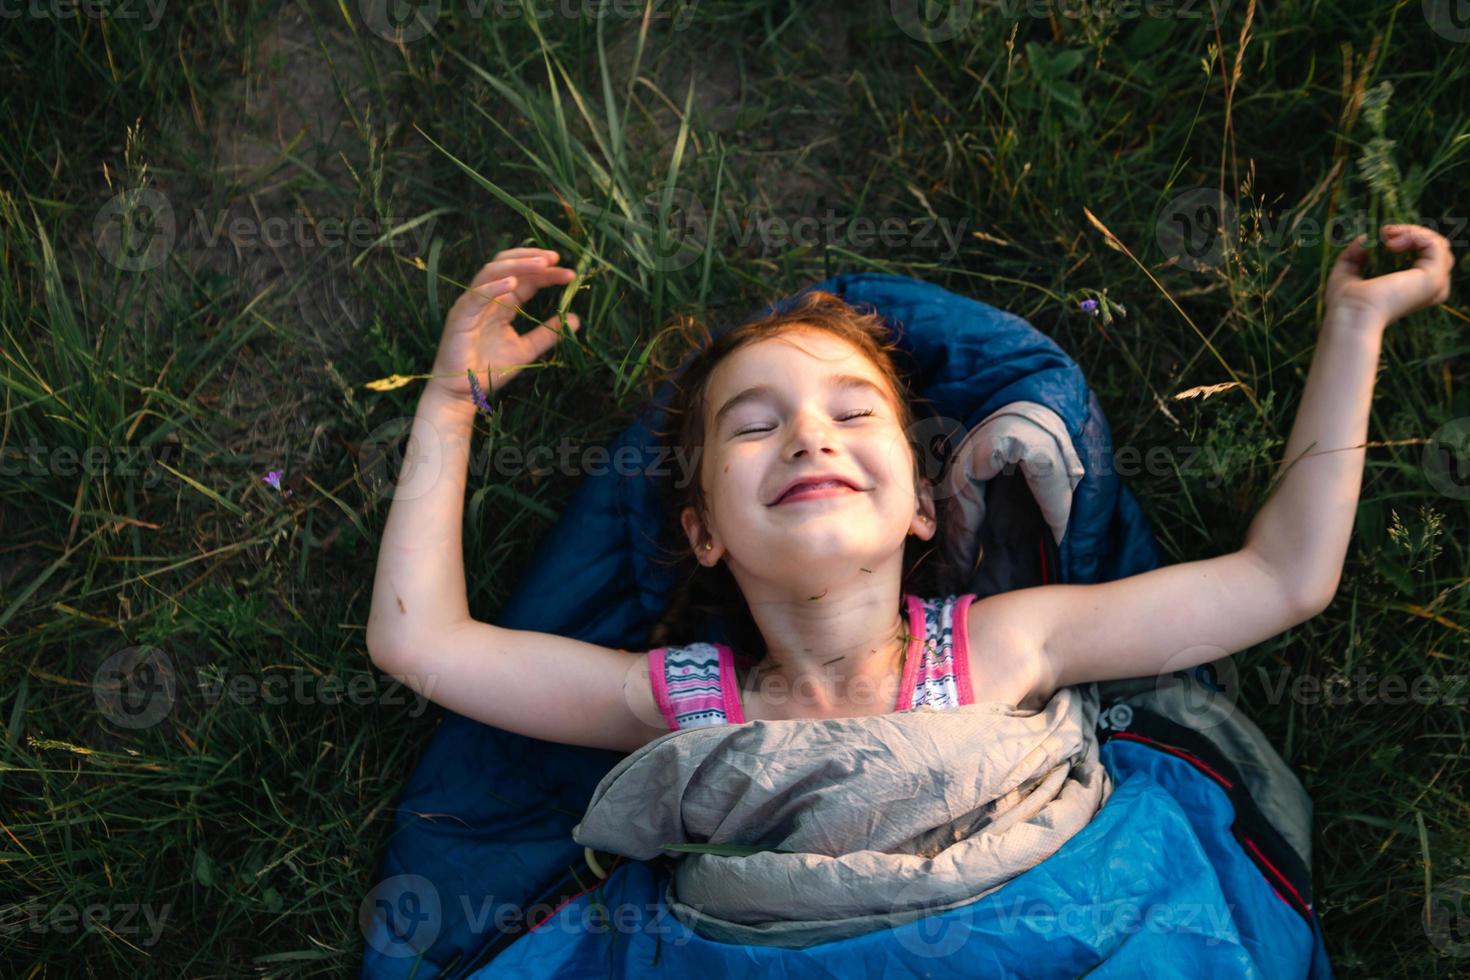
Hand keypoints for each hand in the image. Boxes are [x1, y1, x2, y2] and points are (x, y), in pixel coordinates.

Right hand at [428, 247, 580, 401]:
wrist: (464, 392)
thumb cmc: (490, 370)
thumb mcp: (526, 349)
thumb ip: (547, 333)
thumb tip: (576, 319)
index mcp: (502, 304)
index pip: (526, 280)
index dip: (546, 273)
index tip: (569, 273)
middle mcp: (487, 298)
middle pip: (507, 266)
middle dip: (531, 259)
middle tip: (555, 259)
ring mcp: (472, 304)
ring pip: (492, 273)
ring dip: (517, 265)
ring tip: (541, 264)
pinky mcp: (460, 315)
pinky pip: (476, 296)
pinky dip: (493, 287)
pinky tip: (513, 283)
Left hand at [1325, 224, 1453, 323]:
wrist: (1351, 315)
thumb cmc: (1346, 303)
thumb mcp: (1347, 272)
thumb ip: (1355, 254)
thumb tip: (1365, 239)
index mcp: (1413, 289)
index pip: (1426, 256)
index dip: (1407, 240)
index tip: (1381, 236)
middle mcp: (1429, 288)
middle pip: (1436, 249)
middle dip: (1412, 233)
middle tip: (1385, 232)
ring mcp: (1434, 284)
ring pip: (1439, 245)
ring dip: (1412, 232)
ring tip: (1387, 235)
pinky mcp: (1433, 278)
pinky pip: (1434, 245)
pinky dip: (1414, 235)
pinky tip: (1391, 243)